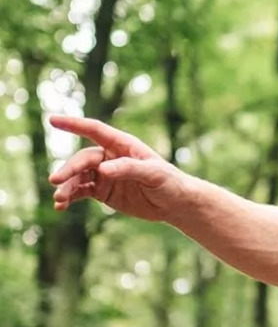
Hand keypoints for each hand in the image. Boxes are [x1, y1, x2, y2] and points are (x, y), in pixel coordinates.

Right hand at [48, 115, 184, 220]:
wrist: (176, 204)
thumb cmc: (170, 183)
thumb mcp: (154, 174)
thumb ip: (129, 169)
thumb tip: (102, 170)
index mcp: (123, 145)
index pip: (95, 130)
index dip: (74, 125)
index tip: (53, 120)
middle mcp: (110, 157)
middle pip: (83, 159)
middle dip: (69, 169)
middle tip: (56, 180)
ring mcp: (104, 174)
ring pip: (78, 177)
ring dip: (66, 186)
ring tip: (59, 200)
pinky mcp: (102, 191)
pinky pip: (81, 192)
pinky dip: (70, 197)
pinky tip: (61, 206)